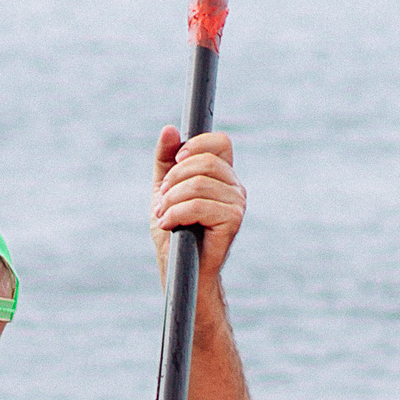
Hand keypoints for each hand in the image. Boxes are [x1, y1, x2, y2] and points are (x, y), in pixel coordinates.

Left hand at [151, 128, 243, 279]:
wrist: (180, 269)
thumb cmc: (175, 231)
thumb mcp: (164, 190)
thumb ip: (165, 160)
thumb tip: (169, 129)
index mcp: (222, 175)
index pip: (220, 142)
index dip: (196, 145)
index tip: (176, 162)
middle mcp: (235, 187)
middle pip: (205, 161)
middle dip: (174, 179)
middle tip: (162, 199)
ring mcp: (237, 204)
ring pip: (199, 184)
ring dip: (171, 200)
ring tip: (163, 215)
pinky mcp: (233, 221)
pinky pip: (200, 205)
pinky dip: (176, 213)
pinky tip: (169, 224)